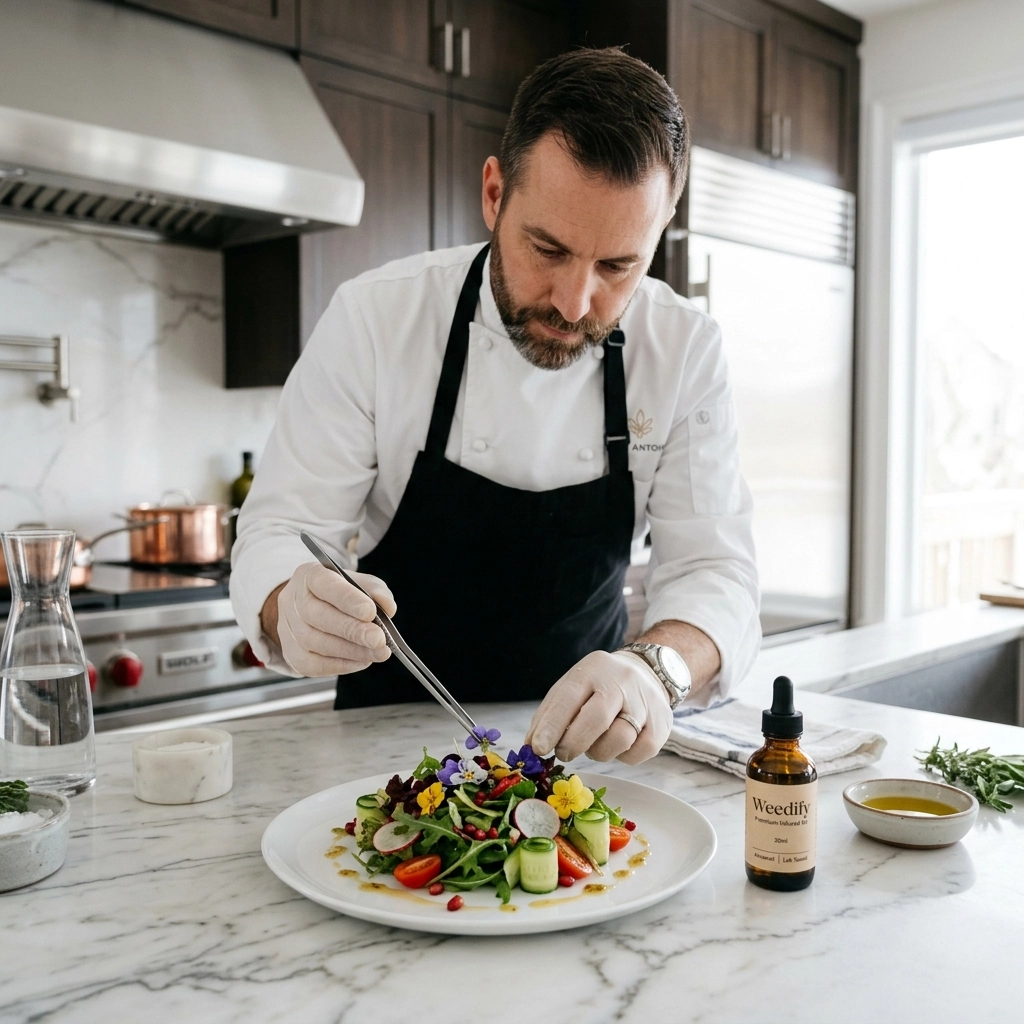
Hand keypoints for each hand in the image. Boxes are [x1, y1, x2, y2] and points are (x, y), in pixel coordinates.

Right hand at [276, 562, 395, 676]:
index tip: (370, 612)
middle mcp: (293, 601)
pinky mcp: (292, 655)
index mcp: (309, 576)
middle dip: (353, 630)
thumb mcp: (359, 582)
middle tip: (379, 639)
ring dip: (353, 651)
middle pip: (319, 617)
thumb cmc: (338, 594)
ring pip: (318, 643)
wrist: (307, 610)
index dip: (348, 599)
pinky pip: (315, 665)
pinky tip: (362, 660)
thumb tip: (388, 607)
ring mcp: (288, 629)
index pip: (326, 585)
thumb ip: (375, 590)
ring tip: (378, 652)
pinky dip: (342, 665)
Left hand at [524, 650, 673, 764]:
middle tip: (563, 753)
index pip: (569, 697)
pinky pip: (637, 753)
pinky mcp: (661, 725)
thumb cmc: (599, 685)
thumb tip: (532, 746)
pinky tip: (617, 745)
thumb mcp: (572, 687)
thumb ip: (550, 714)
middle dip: (573, 743)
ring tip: (593, 744)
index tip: (538, 749)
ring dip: (598, 751)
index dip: (552, 725)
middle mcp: (622, 682)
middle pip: (596, 719)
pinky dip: (622, 756)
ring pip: (618, 740)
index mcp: (593, 669)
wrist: (647, 673)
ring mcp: (645, 703)